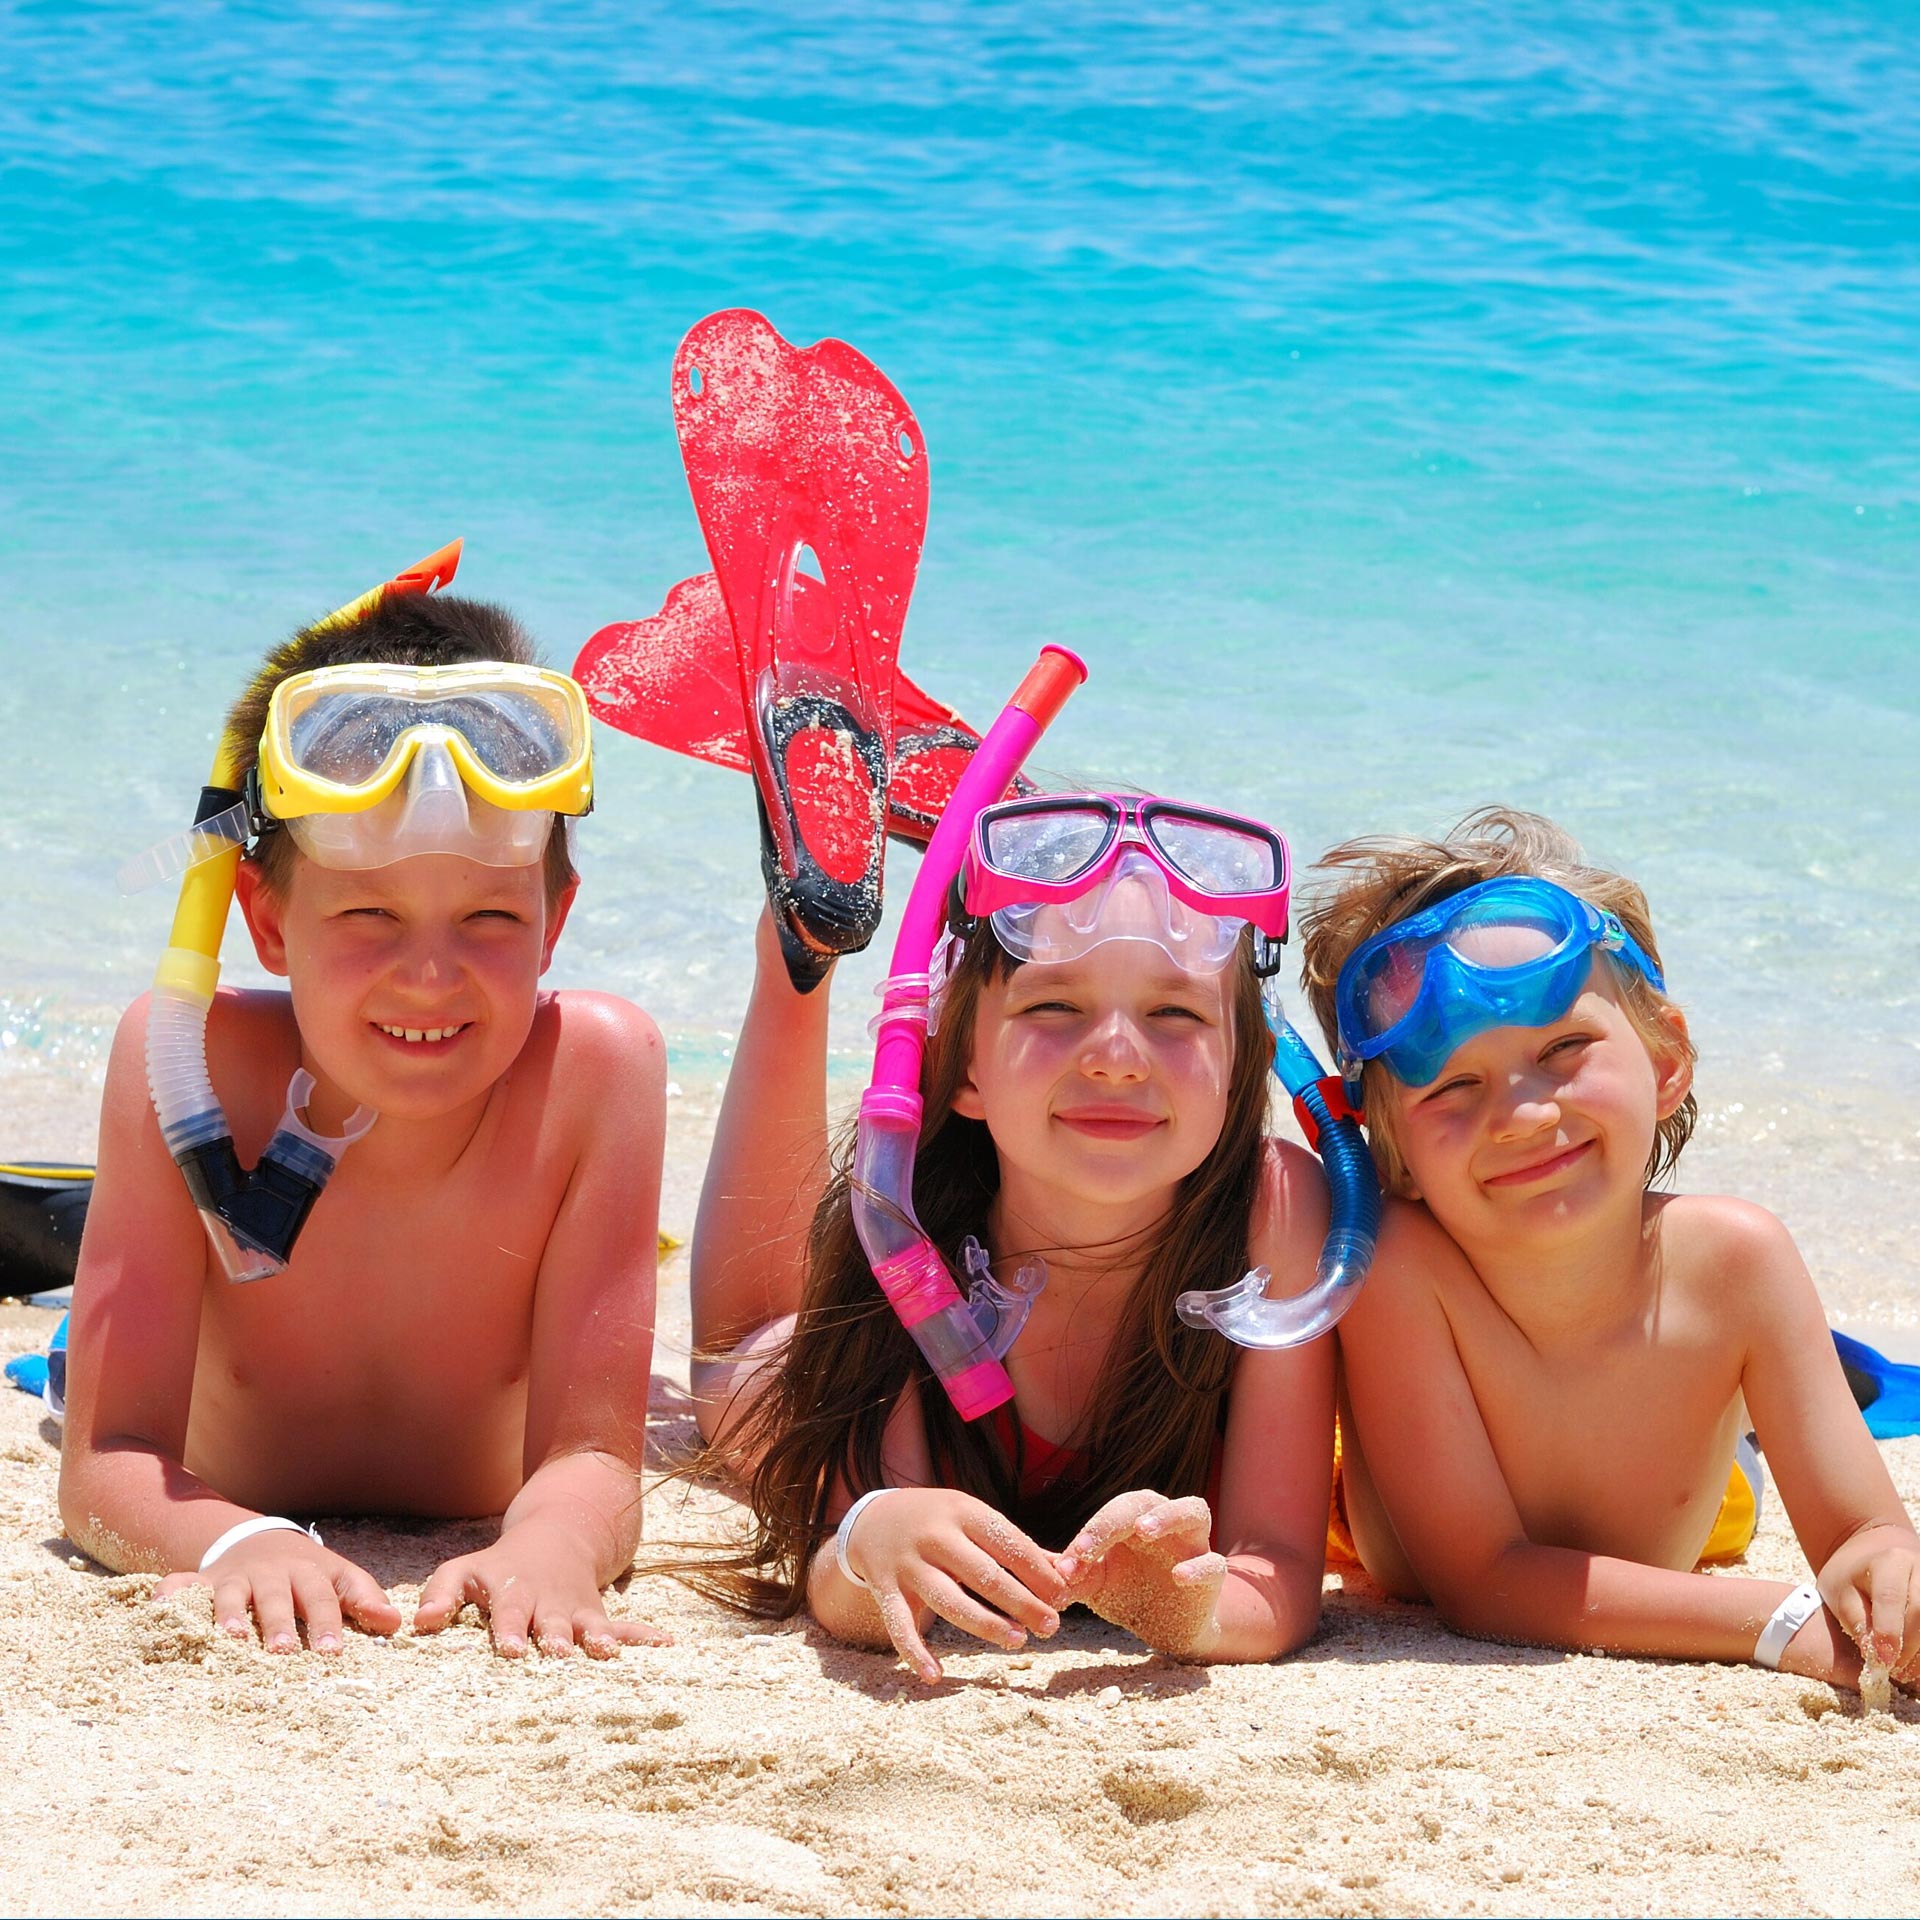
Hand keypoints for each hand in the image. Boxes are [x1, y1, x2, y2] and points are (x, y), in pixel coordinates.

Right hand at [155, 1534, 401, 1654]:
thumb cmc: (308, 1573)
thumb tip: (395, 1625)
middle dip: (280, 1625)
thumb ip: (364, 1599)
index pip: (322, 1597)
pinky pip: (181, 1585)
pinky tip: (159, 1609)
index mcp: (308, 1573)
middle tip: (283, 1653)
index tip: (332, 1652)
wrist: (261, 1539)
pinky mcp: (202, 1582)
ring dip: (229, 1614)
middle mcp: (270, 1574)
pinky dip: (170, 1594)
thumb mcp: (339, 1577)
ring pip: (231, 1594)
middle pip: (277, 1598)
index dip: (327, 1623)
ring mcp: (234, 1577)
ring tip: (230, 1639)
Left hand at [412, 1524, 669, 1657]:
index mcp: (514, 1592)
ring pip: (590, 1627)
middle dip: (556, 1640)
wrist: (559, 1533)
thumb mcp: (464, 1569)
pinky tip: (667, 1646)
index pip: (510, 1613)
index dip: (510, 1630)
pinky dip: (645, 1636)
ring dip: (599, 1640)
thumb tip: (420, 1624)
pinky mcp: (598, 1617)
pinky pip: (625, 1626)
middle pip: (553, 1624)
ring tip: (608, 1654)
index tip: (511, 1650)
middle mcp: (549, 1603)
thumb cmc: (499, 1565)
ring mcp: (577, 1610)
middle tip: (559, 1656)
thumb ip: (440, 1593)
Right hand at [833, 1488, 1065, 1682]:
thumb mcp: (974, 1519)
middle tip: (1051, 1627)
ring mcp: (908, 1565)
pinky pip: (899, 1626)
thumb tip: (1068, 1572)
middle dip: (1022, 1603)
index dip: (1038, 1572)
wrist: (873, 1519)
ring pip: (949, 1601)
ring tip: (1018, 1640)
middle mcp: (935, 1537)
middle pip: (984, 1575)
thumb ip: (1016, 1546)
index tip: (1063, 1597)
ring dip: (985, 1625)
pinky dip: (915, 1653)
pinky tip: (936, 1676)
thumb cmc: (940, 1521)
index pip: (1008, 1543)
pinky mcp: (885, 1590)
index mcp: (963, 1513)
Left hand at [1055, 1490, 1225, 1658]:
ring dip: (1168, 1515)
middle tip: (1090, 1544)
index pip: (1113, 1512)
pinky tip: (1179, 1576)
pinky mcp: (1213, 1576)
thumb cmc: (1128, 1591)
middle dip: (1115, 1519)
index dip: (1092, 1531)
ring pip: (1194, 1510)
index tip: (1071, 1558)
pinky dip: (1199, 1566)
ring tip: (1144, 1529)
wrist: (1166, 1628)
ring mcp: (1193, 1545)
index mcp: (1134, 1520)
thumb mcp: (1095, 1584)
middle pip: (1146, 1501)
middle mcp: (1166, 1523)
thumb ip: (1072, 1574)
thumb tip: (1039, 1565)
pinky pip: (1215, 1563)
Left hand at [1815, 1526, 1919, 1690]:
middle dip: (1907, 1647)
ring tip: (1904, 1671)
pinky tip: (1913, 1663)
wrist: (1875, 1556)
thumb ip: (1857, 1621)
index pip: (1891, 1598)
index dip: (1888, 1632)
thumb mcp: (1841, 1594)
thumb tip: (1875, 1655)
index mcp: (1889, 1561)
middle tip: (1892, 1670)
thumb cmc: (1853, 1579)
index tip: (1882, 1660)